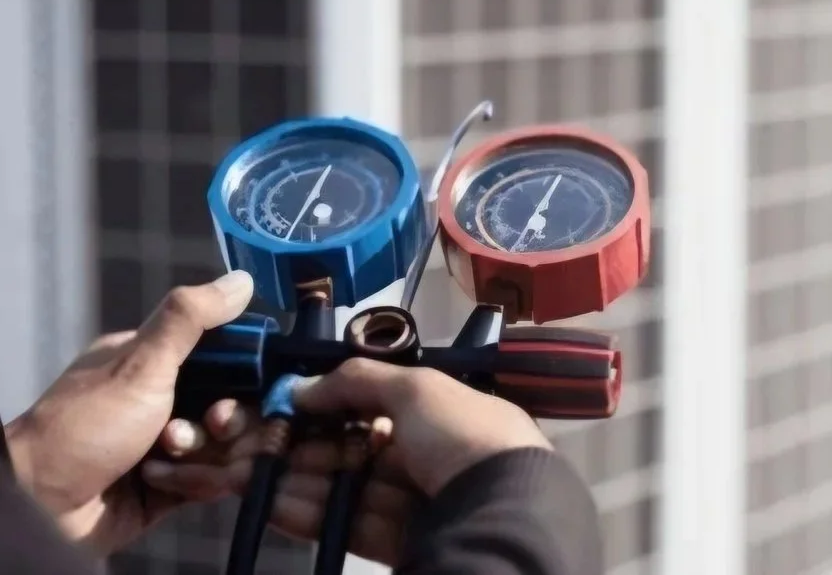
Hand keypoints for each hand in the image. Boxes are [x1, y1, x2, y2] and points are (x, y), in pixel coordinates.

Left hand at [3, 271, 258, 554]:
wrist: (41, 505)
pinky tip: (162, 481)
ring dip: (203, 454)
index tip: (250, 385)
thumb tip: (241, 279)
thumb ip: (191, 319)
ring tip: (169, 457)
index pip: (223, 357)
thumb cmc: (85, 427)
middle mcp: (158, 402)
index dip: (246, 371)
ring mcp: (160, 446)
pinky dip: (192, 482)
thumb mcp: (141, 364)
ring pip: (221, 447)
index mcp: (151, 363)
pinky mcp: (163, 487)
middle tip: (213, 426)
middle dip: (226, 420)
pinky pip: (205, 482)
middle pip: (228, 405)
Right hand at [144, 361, 554, 566]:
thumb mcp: (419, 389)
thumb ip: (358, 382)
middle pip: (349, 452)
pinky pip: (346, 525)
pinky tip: (267, 502)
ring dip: (288, 480)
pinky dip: (307, 513)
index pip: (371, 410)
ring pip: (341, 489)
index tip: (274, 410)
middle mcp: (428, 459)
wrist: (502, 514)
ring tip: (235, 475)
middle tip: (239, 450)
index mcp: (442, 416)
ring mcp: (414, 504)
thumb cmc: (466, 437)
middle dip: (293, 449)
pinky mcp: (400, 544)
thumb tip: (304, 386)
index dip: (321, 410)